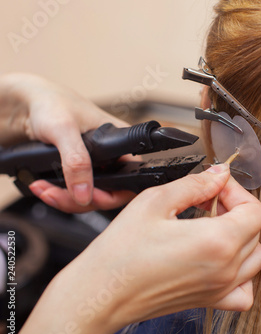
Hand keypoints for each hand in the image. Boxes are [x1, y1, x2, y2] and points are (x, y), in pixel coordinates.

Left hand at [0, 73, 134, 210]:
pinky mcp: (79, 172)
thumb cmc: (52, 103)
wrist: (26, 103)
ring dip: (65, 199)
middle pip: (108, 194)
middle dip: (79, 200)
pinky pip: (76, 193)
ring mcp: (96, 166)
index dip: (111, 195)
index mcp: (121, 144)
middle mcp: (112, 157)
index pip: (130, 181)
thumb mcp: (64, 130)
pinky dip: (58, 195)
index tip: (87, 197)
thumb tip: (84, 193)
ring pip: (90, 197)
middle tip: (55, 195)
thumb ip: (77, 161)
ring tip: (44, 189)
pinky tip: (44, 186)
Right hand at [14, 165, 260, 333]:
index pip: (255, 210)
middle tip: (207, 202)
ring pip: (255, 257)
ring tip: (215, 227)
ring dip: (243, 237)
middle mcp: (225, 268)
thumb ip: (195, 185)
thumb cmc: (121, 252)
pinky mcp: (210, 301)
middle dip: (235, 208)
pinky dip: (243, 274)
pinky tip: (221, 260)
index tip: (216, 187)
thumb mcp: (155, 202)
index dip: (238, 191)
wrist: (102, 293)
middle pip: (255, 230)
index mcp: (217, 241)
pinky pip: (245, 291)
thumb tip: (219, 175)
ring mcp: (220, 288)